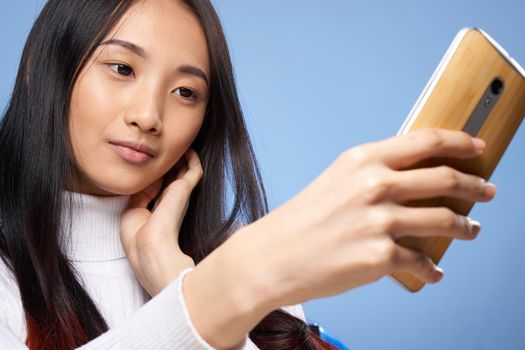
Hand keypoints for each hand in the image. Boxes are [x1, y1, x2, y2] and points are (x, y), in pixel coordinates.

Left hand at [120, 147, 202, 295]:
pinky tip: (187, 147)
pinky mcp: (185, 190)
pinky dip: (192, 158)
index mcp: (158, 210)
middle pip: (173, 177)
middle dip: (170, 164)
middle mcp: (171, 202)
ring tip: (178, 143)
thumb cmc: (138, 237)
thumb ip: (140, 194)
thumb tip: (148, 177)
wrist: (150, 248)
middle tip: (166, 149)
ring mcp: (180, 196)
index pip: (158, 187)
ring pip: (185, 171)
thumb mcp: (132, 211)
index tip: (150, 162)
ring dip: (182, 158)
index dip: (155, 174)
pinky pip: (194, 168)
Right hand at [230, 128, 495, 307]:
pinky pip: (422, 262)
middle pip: (445, 178)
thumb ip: (376, 174)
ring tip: (470, 230)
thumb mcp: (337, 180)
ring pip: (445, 220)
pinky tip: (433, 271)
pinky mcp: (379, 257)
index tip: (477, 148)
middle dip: (476, 186)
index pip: (426, 141)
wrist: (272, 256)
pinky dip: (432, 269)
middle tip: (487, 191)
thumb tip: (418, 180)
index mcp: (363, 159)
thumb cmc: (302, 220)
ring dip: (465, 227)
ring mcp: (379, 221)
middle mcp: (374, 185)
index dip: (460, 142)